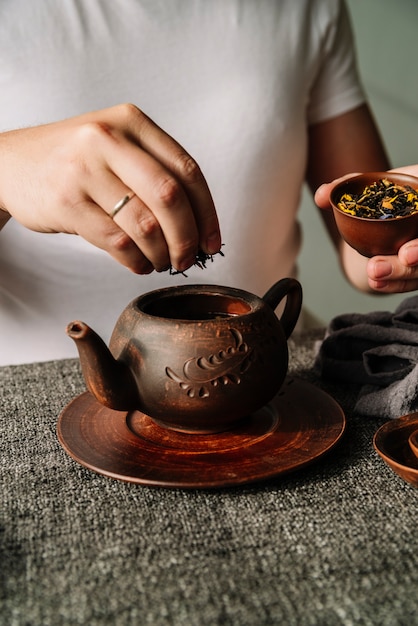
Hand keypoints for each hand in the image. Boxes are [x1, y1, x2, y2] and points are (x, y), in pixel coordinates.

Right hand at [0, 103, 220, 273]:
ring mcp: (84, 170)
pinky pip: (117, 242)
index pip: (187, 171)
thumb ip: (154, 171)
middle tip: (188, 259)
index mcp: (131, 122)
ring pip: (145, 225)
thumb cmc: (72, 160)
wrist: (10, 163)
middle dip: (187, 238)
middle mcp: (108, 139)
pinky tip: (138, 262)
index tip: (211, 241)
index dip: (207, 213)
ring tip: (161, 261)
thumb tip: (198, 226)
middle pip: (170, 198)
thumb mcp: (115, 145)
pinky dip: (136, 261)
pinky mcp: (66, 202)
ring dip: (161, 254)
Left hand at [315, 167, 417, 293]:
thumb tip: (321, 196)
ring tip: (374, 276)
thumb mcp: (371, 185)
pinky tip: (377, 284)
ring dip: (398, 277)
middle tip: (389, 263)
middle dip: (410, 263)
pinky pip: (410, 282)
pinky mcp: (417, 269)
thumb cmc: (389, 194)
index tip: (407, 251)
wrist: (392, 209)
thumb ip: (347, 186)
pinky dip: (393, 284)